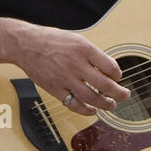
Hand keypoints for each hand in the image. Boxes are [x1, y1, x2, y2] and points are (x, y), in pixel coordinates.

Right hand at [0, 17, 130, 114]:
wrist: (25, 44)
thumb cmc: (53, 41)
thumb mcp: (77, 40)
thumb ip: (94, 55)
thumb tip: (111, 71)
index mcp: (85, 49)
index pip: (111, 67)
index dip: (118, 75)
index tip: (118, 78)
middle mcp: (76, 64)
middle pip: (105, 85)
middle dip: (119, 94)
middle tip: (125, 96)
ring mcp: (65, 78)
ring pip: (91, 98)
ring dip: (105, 104)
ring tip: (111, 105)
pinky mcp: (54, 89)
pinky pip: (73, 104)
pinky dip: (86, 110)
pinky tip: (93, 111)